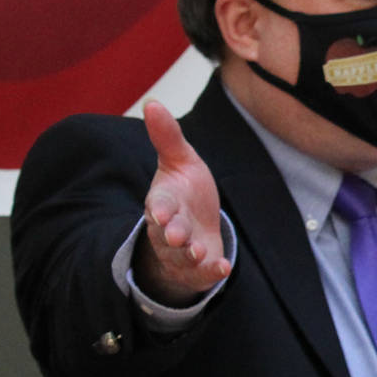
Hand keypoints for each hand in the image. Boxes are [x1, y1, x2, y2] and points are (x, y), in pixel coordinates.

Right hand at [136, 100, 232, 304]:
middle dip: (173, 234)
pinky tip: (223, 268)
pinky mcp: (197, 269)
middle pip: (167, 234)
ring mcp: (181, 252)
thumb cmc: (186, 192)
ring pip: (181, 256)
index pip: (158, 204)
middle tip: (179, 236)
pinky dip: (211, 272)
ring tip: (198, 251)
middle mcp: (168, 229)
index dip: (160, 209)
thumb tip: (152, 102)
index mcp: (164, 202)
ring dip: (190, 255)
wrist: (196, 227)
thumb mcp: (181, 161)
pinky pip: (201, 274)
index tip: (161, 212)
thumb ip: (168, 137)